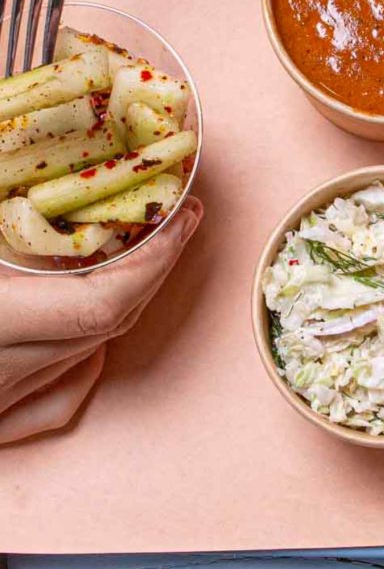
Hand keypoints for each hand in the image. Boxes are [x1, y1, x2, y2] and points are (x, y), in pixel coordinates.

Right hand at [0, 196, 201, 443]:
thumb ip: (2, 220)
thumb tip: (22, 166)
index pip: (102, 303)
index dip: (153, 262)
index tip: (180, 219)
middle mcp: (2, 372)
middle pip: (107, 324)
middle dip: (154, 270)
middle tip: (180, 221)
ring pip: (87, 357)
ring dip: (126, 306)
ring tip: (145, 257)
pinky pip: (54, 402)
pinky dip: (84, 362)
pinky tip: (92, 336)